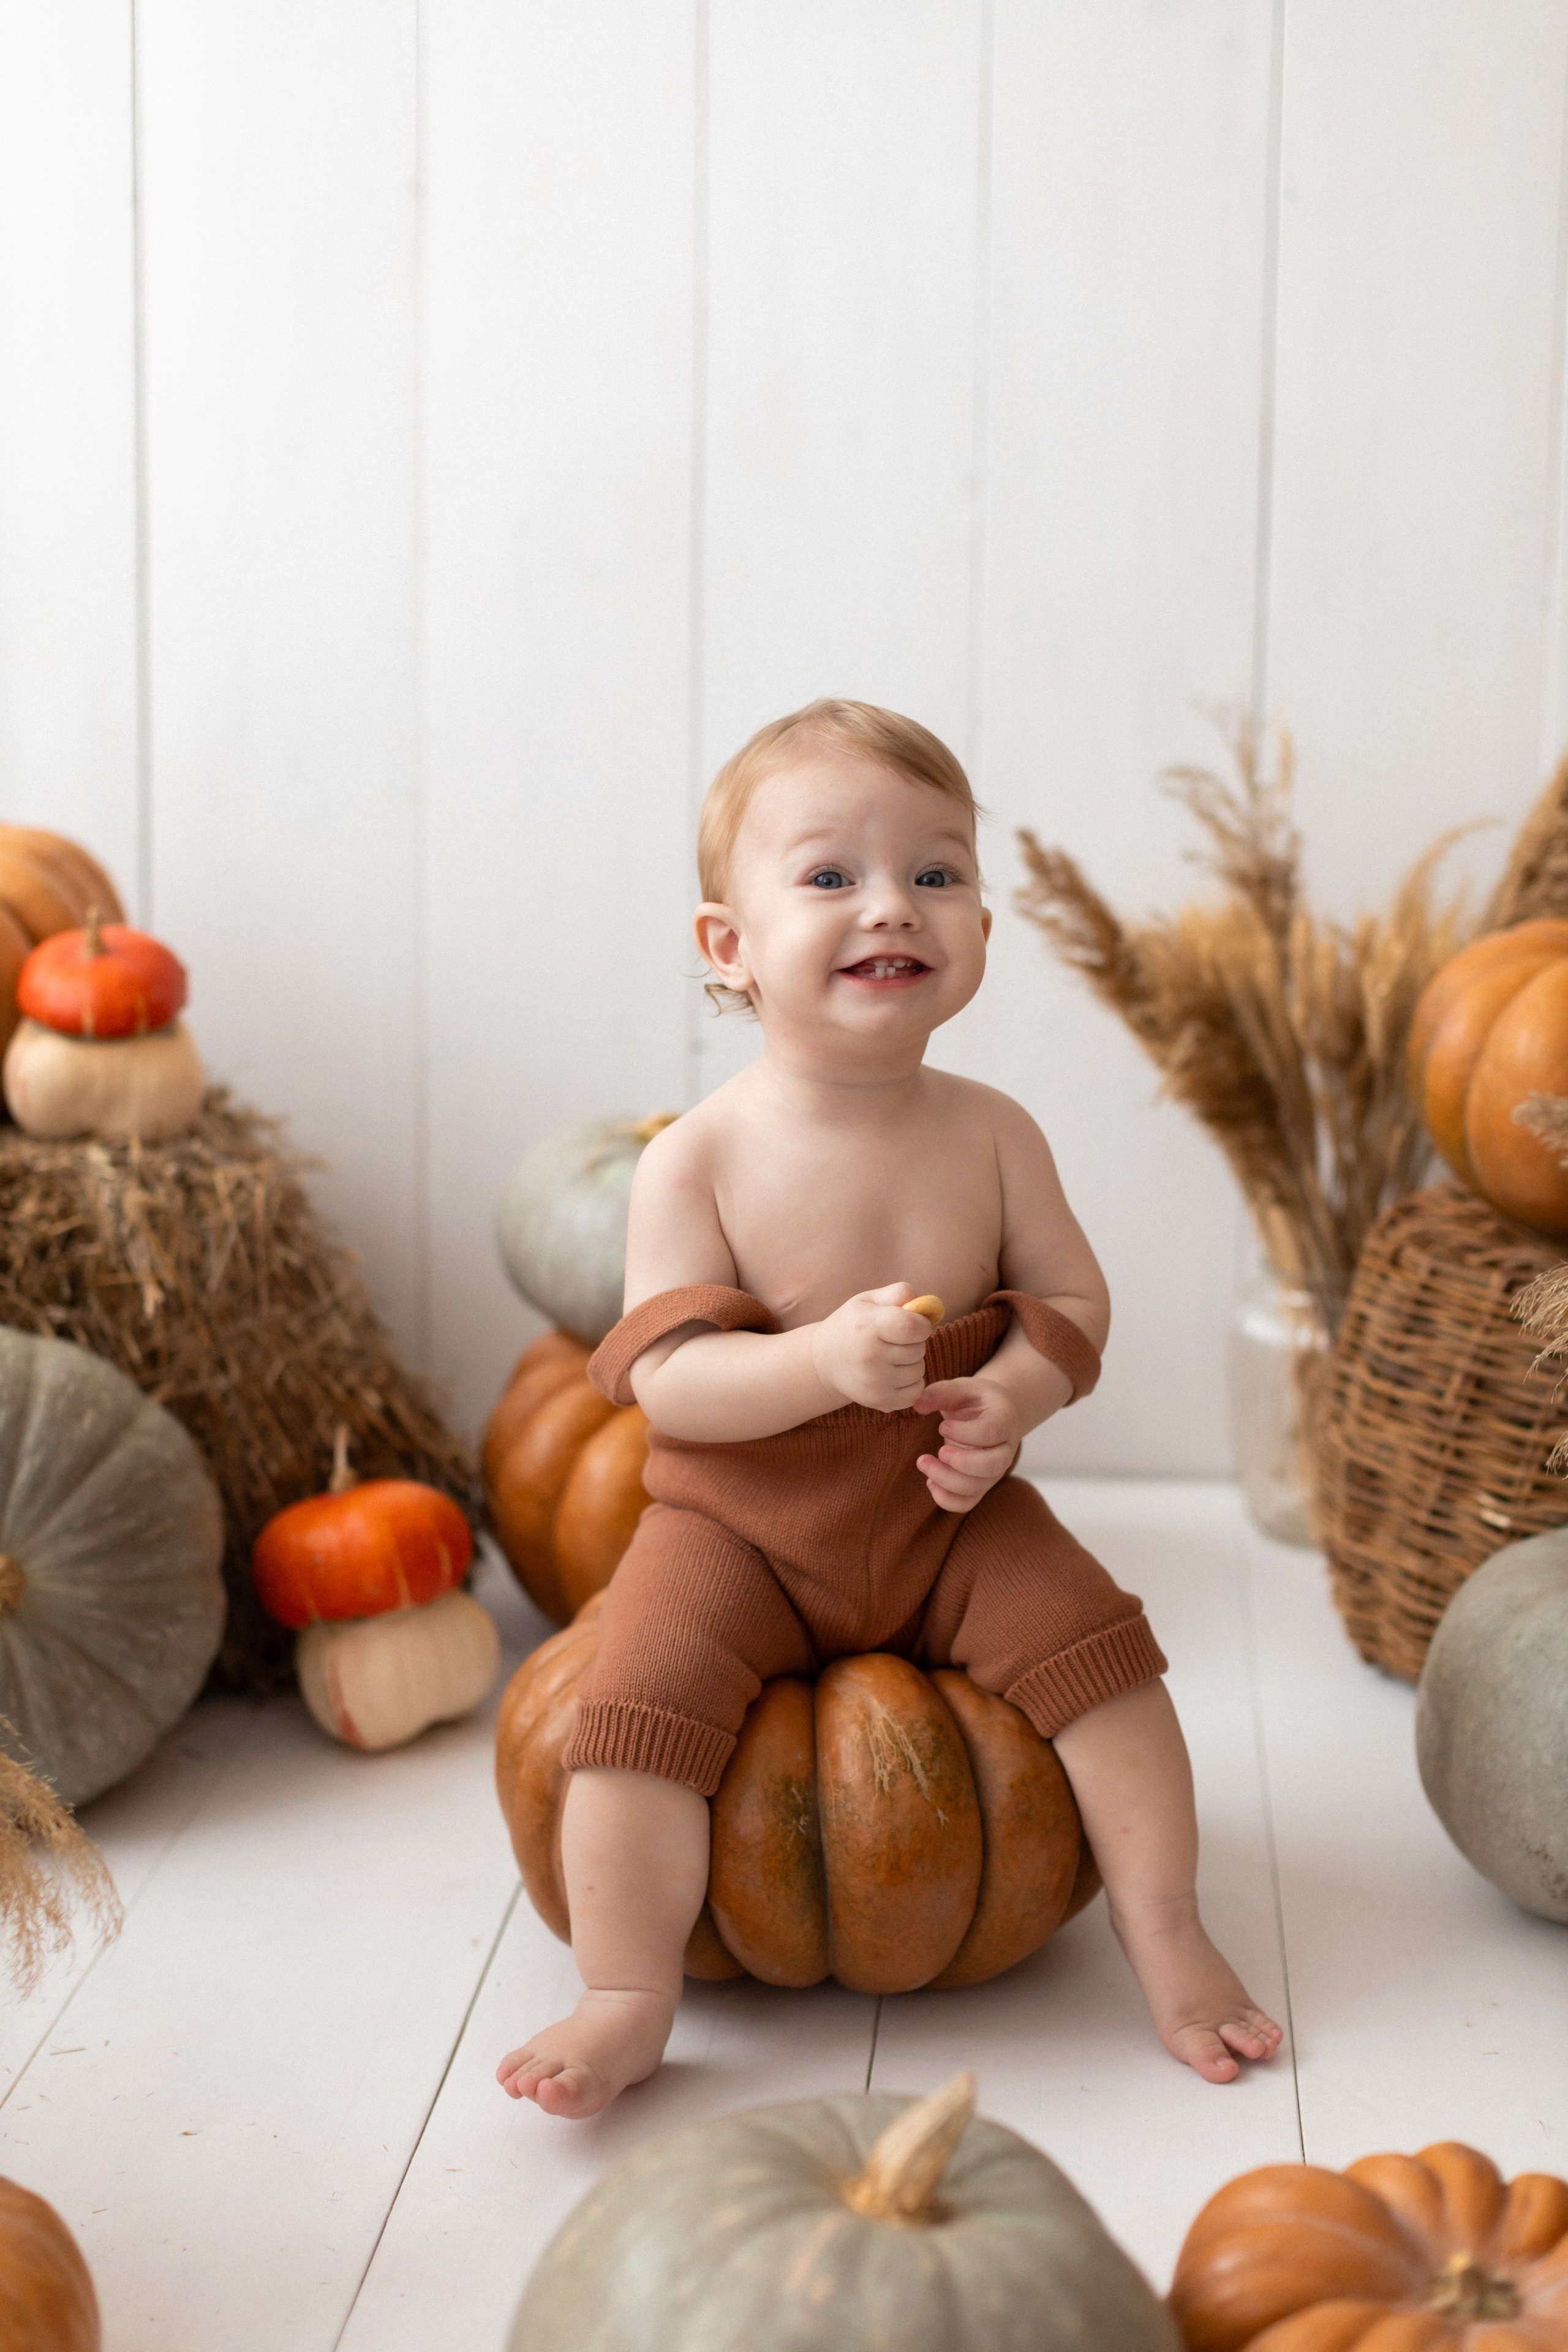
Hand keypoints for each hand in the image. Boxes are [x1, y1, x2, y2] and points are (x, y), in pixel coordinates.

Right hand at [812, 1283, 934, 1412]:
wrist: (824, 1362)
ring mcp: (874, 1383)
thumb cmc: (853, 1325)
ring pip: (919, 1371)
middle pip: (919, 1349)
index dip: (921, 1324)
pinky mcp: (879, 1401)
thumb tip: (930, 1306)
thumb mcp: (868, 1301)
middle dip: (913, 1342)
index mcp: (867, 1327)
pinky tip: (893, 1374)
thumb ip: (898, 1293)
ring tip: (890, 1357)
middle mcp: (869, 1357)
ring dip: (912, 1363)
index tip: (912, 1323)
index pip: (913, 1327)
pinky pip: (916, 1392)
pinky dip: (910, 1383)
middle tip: (892, 1340)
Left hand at [913, 1376, 1021, 1510]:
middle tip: (939, 1451)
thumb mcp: (962, 1389)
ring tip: (923, 1463)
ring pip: (977, 1487)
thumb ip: (941, 1392)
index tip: (942, 1426)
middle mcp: (1005, 1450)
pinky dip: (947, 1499)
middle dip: (961, 1462)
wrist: (992, 1415)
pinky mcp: (980, 1485)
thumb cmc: (975, 1400)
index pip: (990, 1432)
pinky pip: (967, 1503)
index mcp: (1004, 1420)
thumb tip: (918, 1404)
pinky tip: (930, 1482)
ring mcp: (994, 1472)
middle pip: (992, 1466)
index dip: (964, 1432)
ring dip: (947, 1480)